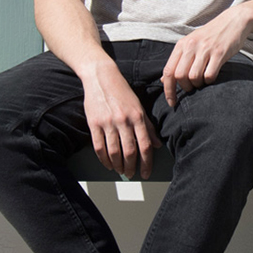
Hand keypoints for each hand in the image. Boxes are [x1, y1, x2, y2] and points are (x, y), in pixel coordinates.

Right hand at [81, 61, 161, 179]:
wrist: (102, 77)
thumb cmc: (122, 92)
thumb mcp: (139, 107)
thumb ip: (148, 126)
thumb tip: (158, 144)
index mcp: (138, 117)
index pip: (145, 145)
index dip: (147, 162)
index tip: (146, 173)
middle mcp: (124, 121)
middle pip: (130, 151)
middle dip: (132, 167)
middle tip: (132, 175)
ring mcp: (108, 122)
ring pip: (114, 151)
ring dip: (118, 165)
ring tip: (120, 171)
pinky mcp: (94, 123)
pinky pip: (99, 146)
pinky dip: (103, 159)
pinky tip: (108, 164)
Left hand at [161, 5, 251, 106]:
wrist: (233, 20)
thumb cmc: (212, 35)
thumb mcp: (191, 43)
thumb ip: (178, 60)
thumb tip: (164, 80)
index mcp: (182, 45)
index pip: (168, 71)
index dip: (168, 90)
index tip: (172, 102)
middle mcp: (191, 46)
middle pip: (180, 76)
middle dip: (185, 87)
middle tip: (192, 87)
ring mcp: (205, 49)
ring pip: (194, 77)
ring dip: (198, 85)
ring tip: (203, 81)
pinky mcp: (220, 53)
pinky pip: (210, 74)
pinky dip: (210, 80)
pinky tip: (212, 76)